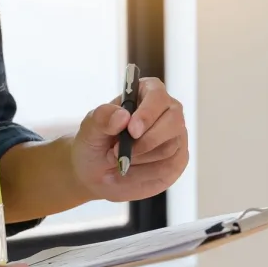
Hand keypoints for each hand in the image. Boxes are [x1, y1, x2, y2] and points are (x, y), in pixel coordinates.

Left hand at [71, 77, 188, 202]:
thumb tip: (123, 116)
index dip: (147, 113)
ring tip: (117, 160)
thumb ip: (102, 118)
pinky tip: (128, 172)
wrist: (97, 173)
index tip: (132, 131)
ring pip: (170, 147)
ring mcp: (175, 135)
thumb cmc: (95, 144)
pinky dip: (144, 173)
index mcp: (145, 93)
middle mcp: (166, 110)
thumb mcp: (90, 129)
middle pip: (173, 121)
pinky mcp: (177, 158)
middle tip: (117, 152)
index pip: (157, 95)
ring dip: (139, 159)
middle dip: (146, 141)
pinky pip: (169, 167)